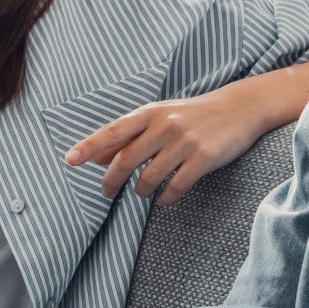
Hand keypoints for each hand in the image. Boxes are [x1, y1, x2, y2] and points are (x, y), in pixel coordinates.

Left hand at [65, 84, 269, 205]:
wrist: (238, 108)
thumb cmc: (191, 115)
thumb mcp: (158, 118)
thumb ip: (127, 137)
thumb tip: (95, 158)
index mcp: (149, 113)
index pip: (112, 131)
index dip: (89, 146)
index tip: (70, 160)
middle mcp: (164, 126)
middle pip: (126, 161)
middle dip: (111, 182)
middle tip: (106, 194)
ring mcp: (185, 143)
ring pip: (149, 178)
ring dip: (141, 192)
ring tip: (144, 192)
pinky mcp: (203, 159)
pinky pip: (175, 188)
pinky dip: (165, 199)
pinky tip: (164, 198)